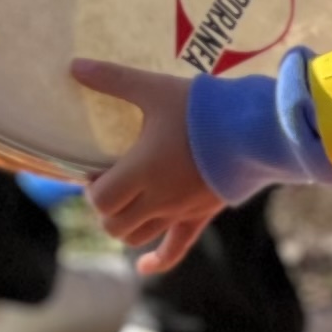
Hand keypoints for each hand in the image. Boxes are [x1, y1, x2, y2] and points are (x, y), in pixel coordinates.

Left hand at [70, 59, 218, 276]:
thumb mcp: (156, 89)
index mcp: (142, 171)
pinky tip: (144, 266)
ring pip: (137, 237)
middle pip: (113, 223)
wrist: (257, 130)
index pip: (100, 199)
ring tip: (127, 205)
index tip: (98, 170)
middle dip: (106, 207)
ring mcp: (179, 212)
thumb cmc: (204, 109)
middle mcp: (157, 199)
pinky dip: (157, 262)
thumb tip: (74, 66)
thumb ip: (114, 79)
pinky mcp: (200, 216)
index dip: (92, 188)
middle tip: (112, 184)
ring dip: (124, 226)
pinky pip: (177, 249)